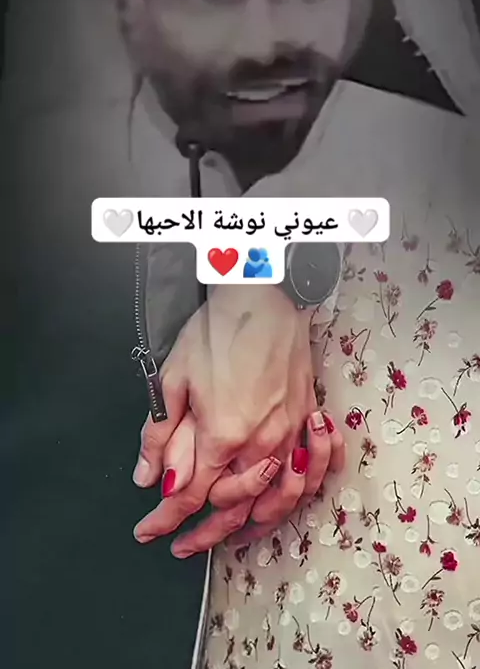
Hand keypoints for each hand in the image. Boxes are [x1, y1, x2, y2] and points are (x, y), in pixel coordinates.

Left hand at [132, 284, 318, 542]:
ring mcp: (290, 435)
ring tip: (229, 539)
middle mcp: (261, 444)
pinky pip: (307, 475)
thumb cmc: (219, 331)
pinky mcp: (306, 421)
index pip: (189, 495)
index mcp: (222, 436)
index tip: (147, 533)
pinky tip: (277, 504)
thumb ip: (161, 435)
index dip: (165, 520)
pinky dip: (292, 497)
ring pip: (273, 500)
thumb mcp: (175, 379)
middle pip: (232, 508)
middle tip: (182, 546)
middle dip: (204, 534)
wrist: (266, 299)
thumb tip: (147, 478)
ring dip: (249, 526)